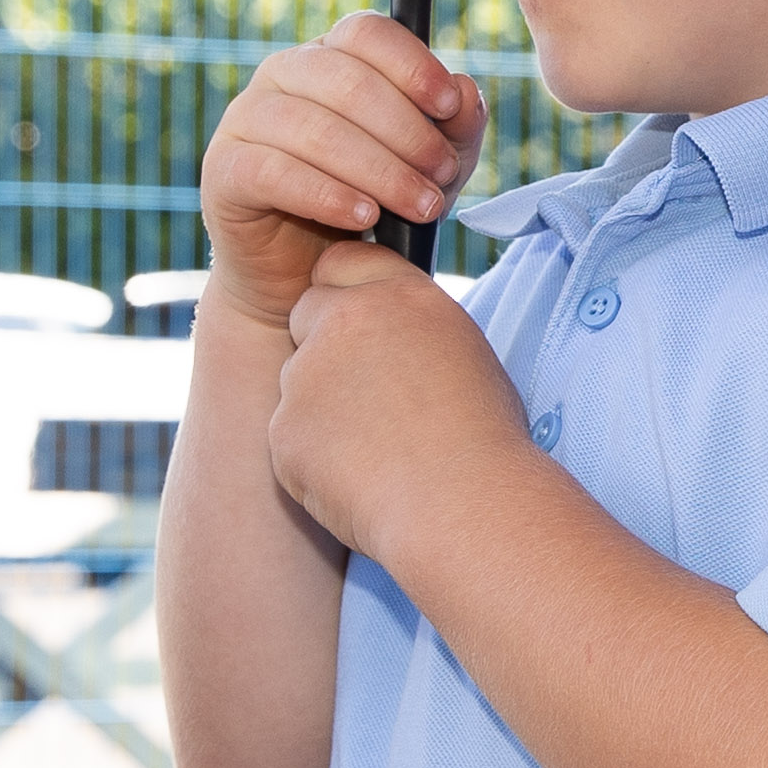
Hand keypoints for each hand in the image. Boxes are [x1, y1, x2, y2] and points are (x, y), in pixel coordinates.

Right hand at [200, 16, 485, 327]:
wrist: (307, 278)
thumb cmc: (373, 207)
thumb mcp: (431, 168)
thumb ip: (455, 128)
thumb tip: (464, 90)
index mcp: (331, 56)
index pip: (366, 33)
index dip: (412, 65)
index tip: (447, 106)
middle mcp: (283, 74)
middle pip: (348, 81)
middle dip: (407, 131)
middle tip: (442, 176)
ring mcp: (246, 119)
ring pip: (315, 129)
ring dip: (380, 170)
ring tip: (420, 206)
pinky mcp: (224, 171)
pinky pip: (274, 172)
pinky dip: (327, 195)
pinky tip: (364, 217)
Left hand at [267, 241, 536, 566]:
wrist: (463, 505)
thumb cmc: (482, 438)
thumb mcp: (463, 354)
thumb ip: (411, 330)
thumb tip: (388, 336)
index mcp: (400, 296)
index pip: (343, 262)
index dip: (345, 292)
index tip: (359, 322)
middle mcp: (345, 322)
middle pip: (306, 313)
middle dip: (323, 344)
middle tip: (367, 393)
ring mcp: (306, 376)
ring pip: (298, 383)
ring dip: (323, 408)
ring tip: (382, 449)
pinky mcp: (285, 431)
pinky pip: (292, 439)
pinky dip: (317, 459)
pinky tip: (363, 478)